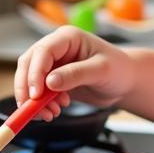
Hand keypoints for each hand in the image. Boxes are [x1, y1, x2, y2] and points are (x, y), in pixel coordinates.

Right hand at [14, 25, 135, 120]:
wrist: (126, 82)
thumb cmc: (119, 69)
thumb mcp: (101, 70)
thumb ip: (76, 74)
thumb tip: (50, 82)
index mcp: (67, 38)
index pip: (42, 52)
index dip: (34, 73)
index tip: (36, 95)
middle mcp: (56, 49)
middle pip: (28, 65)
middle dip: (27, 88)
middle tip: (34, 109)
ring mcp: (53, 65)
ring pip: (29, 80)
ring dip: (34, 100)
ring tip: (50, 114)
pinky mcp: (53, 81)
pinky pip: (37, 92)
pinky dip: (40, 105)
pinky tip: (54, 111)